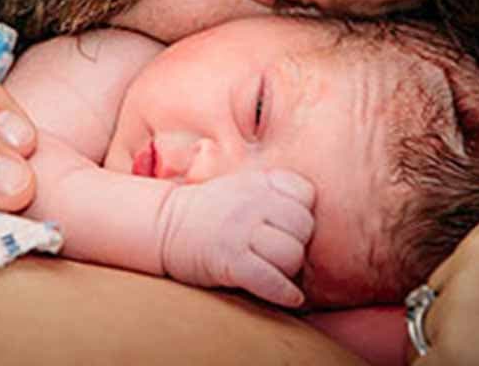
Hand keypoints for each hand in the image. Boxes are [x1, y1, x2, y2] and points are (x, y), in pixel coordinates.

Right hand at [160, 168, 314, 306]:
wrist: (165, 225)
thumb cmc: (211, 210)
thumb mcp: (244, 185)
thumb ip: (275, 190)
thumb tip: (313, 209)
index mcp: (259, 181)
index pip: (306, 194)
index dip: (303, 212)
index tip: (289, 224)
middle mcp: (253, 201)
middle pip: (304, 226)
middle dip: (299, 243)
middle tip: (282, 251)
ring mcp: (241, 229)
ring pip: (291, 254)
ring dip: (289, 269)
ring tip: (276, 270)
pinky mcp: (230, 259)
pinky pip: (270, 279)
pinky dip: (285, 293)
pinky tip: (291, 297)